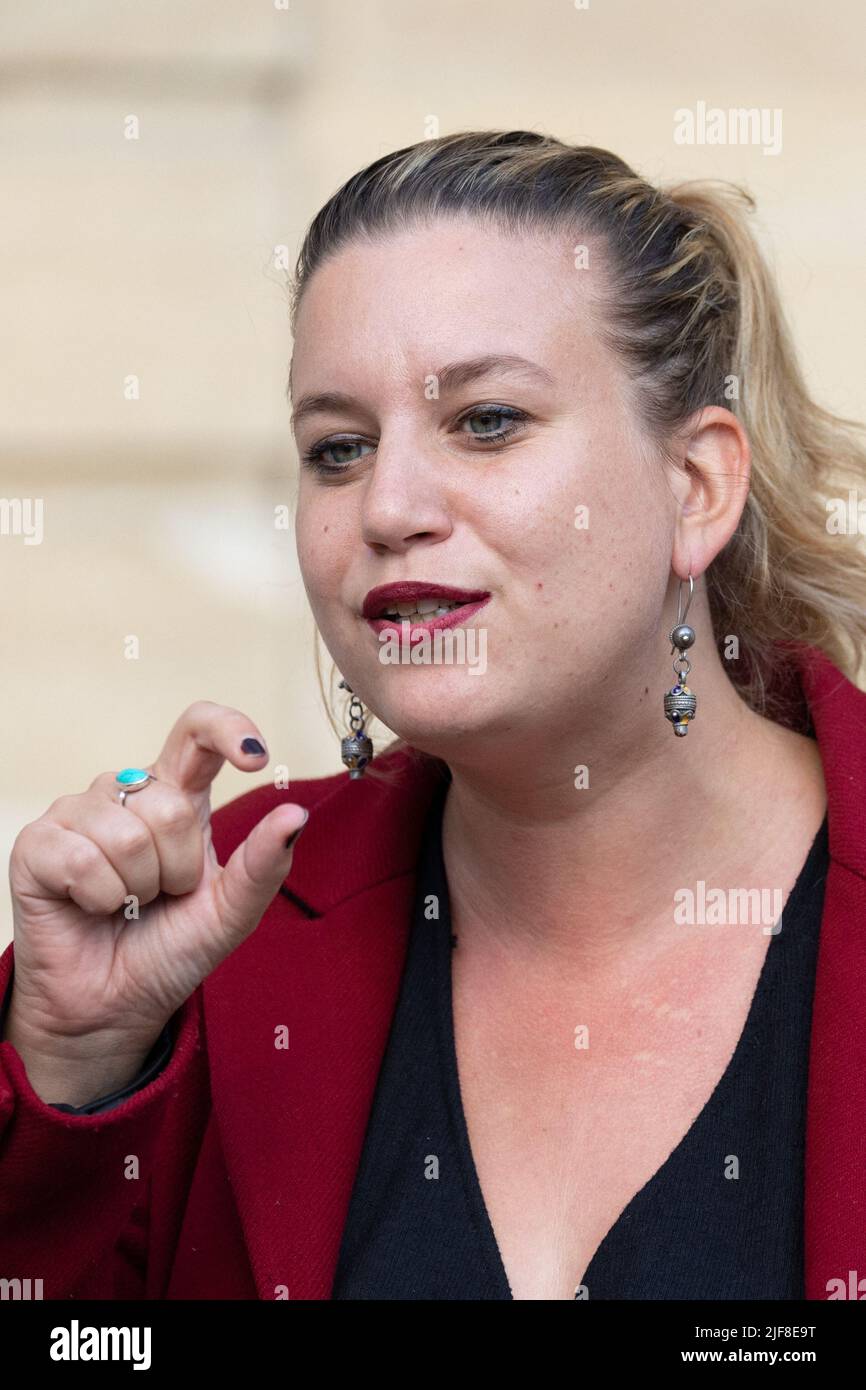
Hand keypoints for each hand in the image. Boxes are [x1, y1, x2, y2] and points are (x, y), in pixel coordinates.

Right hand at [5, 702, 306, 1101]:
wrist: (115, 1006)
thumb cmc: (169, 950)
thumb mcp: (230, 912)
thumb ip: (264, 863)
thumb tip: (296, 814)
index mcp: (176, 796)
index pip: (197, 730)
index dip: (227, 729)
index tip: (257, 759)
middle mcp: (125, 793)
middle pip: (170, 804)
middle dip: (178, 868)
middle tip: (161, 896)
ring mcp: (76, 813)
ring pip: (127, 834)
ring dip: (138, 887)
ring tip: (126, 904)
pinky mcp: (37, 844)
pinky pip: (82, 859)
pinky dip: (99, 898)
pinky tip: (92, 907)